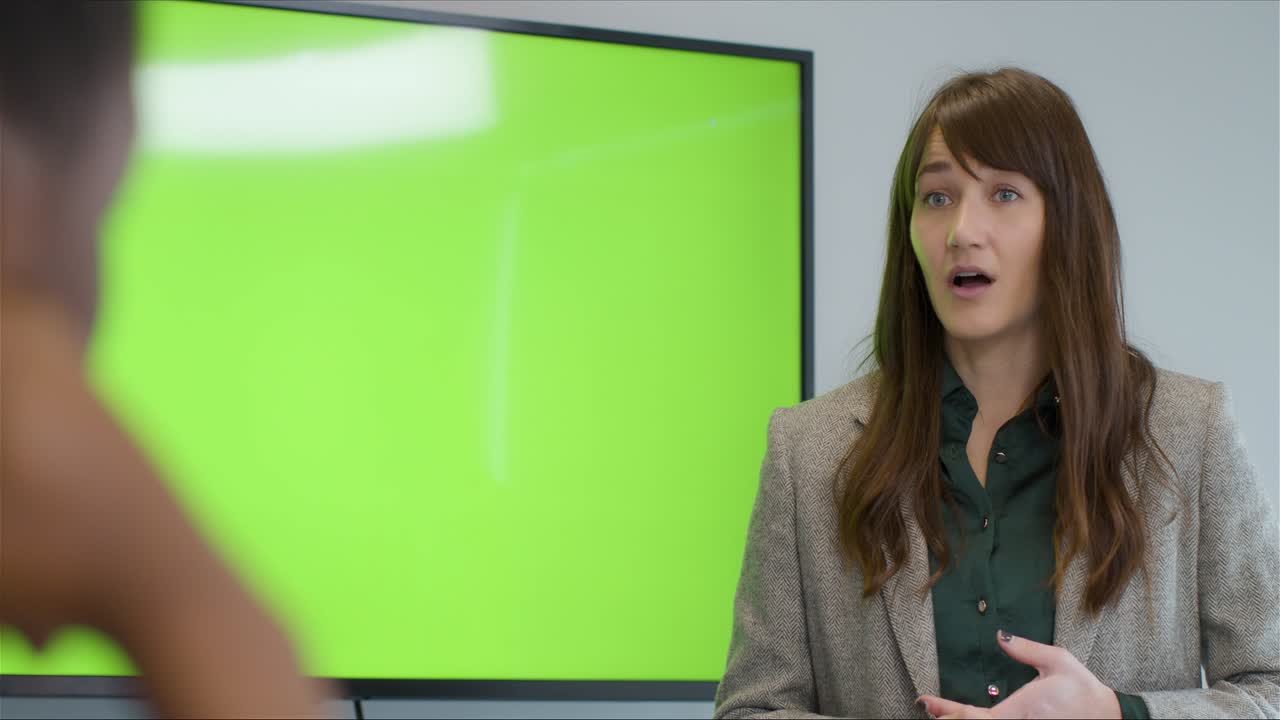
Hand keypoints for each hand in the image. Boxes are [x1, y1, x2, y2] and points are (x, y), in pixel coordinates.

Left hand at [917, 630, 1121, 718]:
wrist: (1109, 717)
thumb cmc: (1084, 690)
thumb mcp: (1058, 661)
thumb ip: (1026, 650)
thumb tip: (1000, 636)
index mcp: (1022, 709)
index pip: (973, 716)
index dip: (945, 710)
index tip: (926, 700)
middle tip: (929, 709)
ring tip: (942, 715)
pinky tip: (966, 719)